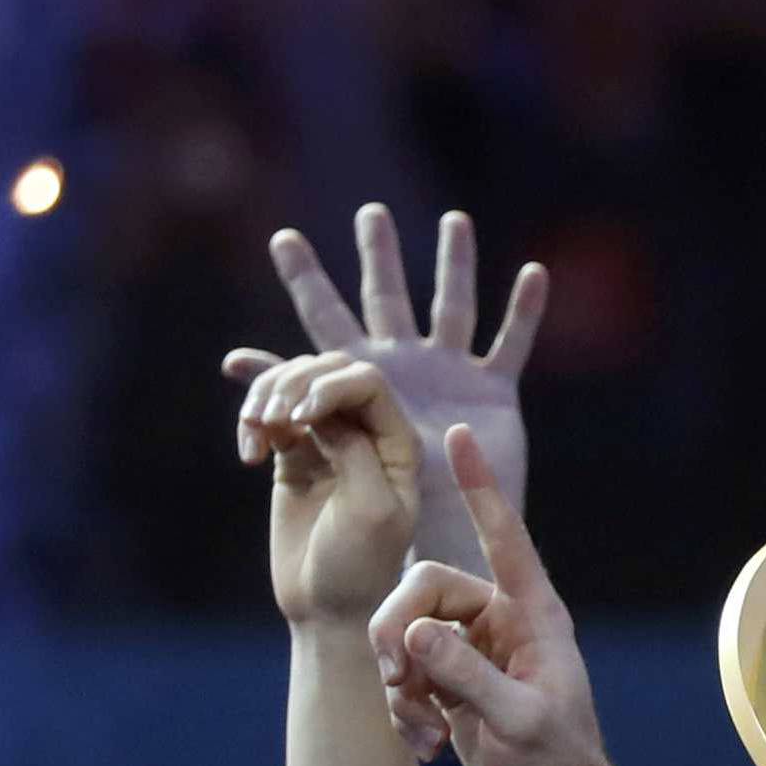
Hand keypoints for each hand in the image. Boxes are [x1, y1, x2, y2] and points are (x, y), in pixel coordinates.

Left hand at [226, 205, 547, 573]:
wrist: (414, 553)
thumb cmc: (357, 515)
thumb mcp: (311, 449)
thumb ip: (285, 396)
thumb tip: (232, 359)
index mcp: (355, 378)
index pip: (323, 318)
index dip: (303, 280)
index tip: (281, 239)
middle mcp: (402, 367)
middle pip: (387, 299)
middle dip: (378, 256)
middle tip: (369, 213)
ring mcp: (448, 376)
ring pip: (453, 308)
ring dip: (454, 264)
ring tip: (454, 221)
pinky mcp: (491, 395)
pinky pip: (510, 345)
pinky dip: (524, 311)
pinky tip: (534, 274)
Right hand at [236, 352, 422, 629]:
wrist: (328, 609)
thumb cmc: (360, 566)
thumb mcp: (371, 509)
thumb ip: (355, 450)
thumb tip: (319, 410)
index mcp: (398, 443)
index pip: (367, 382)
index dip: (328, 386)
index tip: (297, 419)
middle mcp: (367, 433)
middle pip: (328, 371)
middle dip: (293, 384)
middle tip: (268, 422)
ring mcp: (328, 441)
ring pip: (294, 385)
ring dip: (266, 396)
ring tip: (252, 434)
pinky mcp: (294, 456)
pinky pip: (270, 415)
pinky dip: (251, 417)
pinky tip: (247, 447)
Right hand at [367, 430, 608, 765]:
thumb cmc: (555, 761)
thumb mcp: (517, 719)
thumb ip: (466, 674)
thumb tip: (413, 635)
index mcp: (531, 612)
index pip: (503, 536)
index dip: (479, 487)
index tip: (456, 435)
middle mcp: (496, 619)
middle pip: (420, 589)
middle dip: (396, 632)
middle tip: (396, 680)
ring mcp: (467, 648)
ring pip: (401, 633)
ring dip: (399, 684)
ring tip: (423, 730)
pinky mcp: (445, 680)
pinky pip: (401, 675)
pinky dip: (403, 711)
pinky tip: (426, 746)